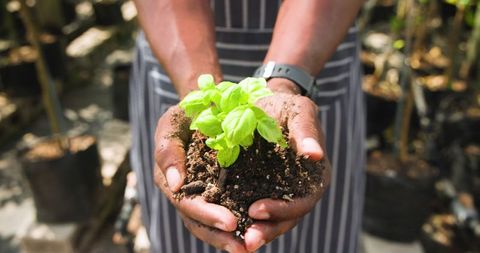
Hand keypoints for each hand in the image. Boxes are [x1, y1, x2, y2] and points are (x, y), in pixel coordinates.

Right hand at [154, 106, 248, 252]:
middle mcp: (184, 192)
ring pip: (211, 224)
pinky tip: (257, 230)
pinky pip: (227, 210)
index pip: (186, 203)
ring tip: (250, 247)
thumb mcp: (172, 123)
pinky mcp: (219, 191)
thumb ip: (168, 150)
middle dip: (220, 235)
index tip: (231, 222)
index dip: (207, 215)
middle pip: (198, 222)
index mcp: (170, 179)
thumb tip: (175, 184)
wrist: (205, 106)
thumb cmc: (186, 113)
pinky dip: (240, 222)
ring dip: (229, 238)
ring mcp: (201, 193)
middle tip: (244, 246)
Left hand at [243, 78, 331, 251]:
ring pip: (269, 220)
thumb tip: (315, 154)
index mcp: (314, 177)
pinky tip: (224, 226)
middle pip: (286, 219)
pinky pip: (252, 210)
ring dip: (253, 232)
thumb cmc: (284, 106)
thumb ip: (306, 131)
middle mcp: (298, 190)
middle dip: (266, 230)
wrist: (263, 104)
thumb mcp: (298, 111)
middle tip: (245, 242)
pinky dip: (241, 220)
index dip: (282, 210)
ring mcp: (278, 193)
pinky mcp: (259, 191)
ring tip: (235, 243)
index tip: (256, 209)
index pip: (302, 202)